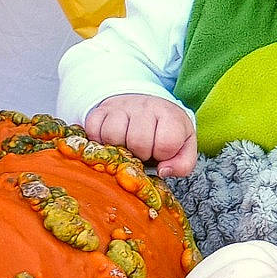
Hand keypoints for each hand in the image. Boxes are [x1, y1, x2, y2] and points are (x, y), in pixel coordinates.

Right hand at [82, 95, 197, 176]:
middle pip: (138, 140)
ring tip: (126, 146)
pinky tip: (111, 141)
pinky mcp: (101, 110)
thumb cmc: (165, 133)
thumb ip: (182, 164)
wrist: (147, 108)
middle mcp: (146, 106)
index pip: (166, 143)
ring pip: (112, 134)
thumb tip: (163, 171)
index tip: (160, 152)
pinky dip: (99, 141)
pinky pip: (93, 130)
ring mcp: (121, 106)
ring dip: (118, 148)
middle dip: (140, 154)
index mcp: (170, 115)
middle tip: (142, 152)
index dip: (162, 155)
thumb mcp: (184, 148)